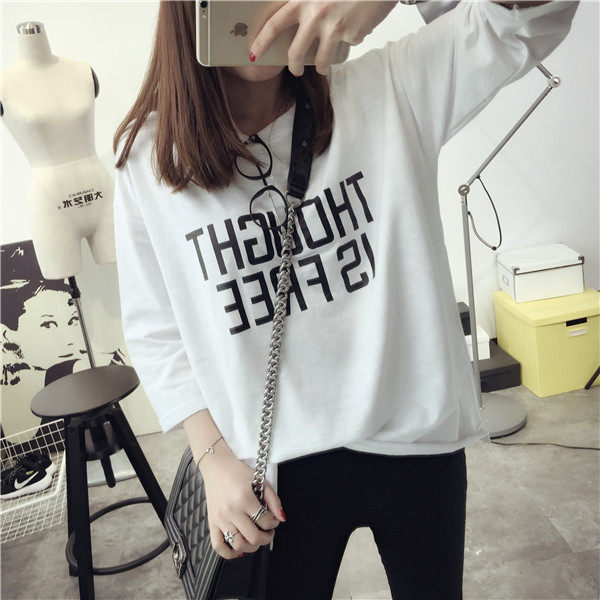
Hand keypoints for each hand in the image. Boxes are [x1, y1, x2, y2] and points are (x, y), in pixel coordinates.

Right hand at [199, 450, 283, 559]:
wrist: (217, 467)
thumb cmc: (238, 472)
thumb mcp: (260, 480)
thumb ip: (273, 499)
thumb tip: (281, 518)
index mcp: (245, 498)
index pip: (265, 521)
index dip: (274, 524)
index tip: (274, 521)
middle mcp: (232, 510)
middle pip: (253, 537)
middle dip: (266, 538)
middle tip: (268, 533)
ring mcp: (220, 518)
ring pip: (238, 544)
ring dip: (251, 546)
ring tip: (256, 539)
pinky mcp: (212, 522)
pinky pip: (218, 546)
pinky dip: (229, 553)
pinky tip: (238, 550)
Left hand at [249, 1, 398, 75]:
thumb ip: (306, 3)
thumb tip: (297, 22)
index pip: (275, 23)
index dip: (261, 42)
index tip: (253, 55)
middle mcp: (316, 13)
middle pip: (295, 52)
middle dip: (293, 66)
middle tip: (295, 70)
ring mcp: (334, 26)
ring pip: (320, 60)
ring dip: (321, 66)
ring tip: (324, 64)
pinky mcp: (351, 34)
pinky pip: (346, 46)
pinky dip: (350, 39)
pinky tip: (356, 25)